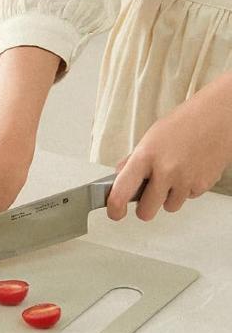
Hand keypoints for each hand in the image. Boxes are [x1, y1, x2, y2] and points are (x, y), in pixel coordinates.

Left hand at [107, 78, 231, 220]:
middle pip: (146, 211)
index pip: (122, 191)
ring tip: (172, 177)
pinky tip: (188, 171)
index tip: (114, 213)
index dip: (115, 208)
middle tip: (146, 198)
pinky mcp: (203, 185)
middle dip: (144, 208)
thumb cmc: (183, 124)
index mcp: (145, 157)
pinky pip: (188, 198)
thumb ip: (133, 161)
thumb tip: (119, 178)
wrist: (217, 119)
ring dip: (167, 198)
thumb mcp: (150, 138)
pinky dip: (186, 190)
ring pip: (169, 207)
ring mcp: (185, 180)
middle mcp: (165, 171)